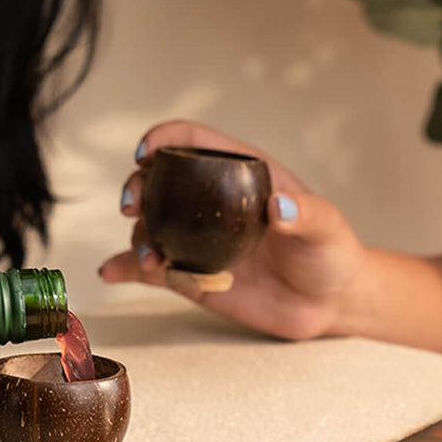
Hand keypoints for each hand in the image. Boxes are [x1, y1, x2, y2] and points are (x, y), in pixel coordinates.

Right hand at [98, 120, 365, 339]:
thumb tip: (280, 207)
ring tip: (150, 258)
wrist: (330, 302)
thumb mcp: (326, 229)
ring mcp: (199, 240)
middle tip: (131, 206)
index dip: (165, 138)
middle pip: (160, 182)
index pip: (195, 144)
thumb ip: (307, 215)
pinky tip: (110, 272)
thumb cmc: (331, 253)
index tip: (145, 152)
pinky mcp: (193, 276)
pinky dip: (127, 268)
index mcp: (241, 175)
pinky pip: (153, 269)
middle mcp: (212, 204)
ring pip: (152, 227)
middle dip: (137, 187)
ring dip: (138, 237)